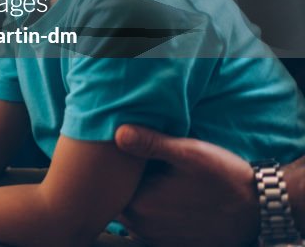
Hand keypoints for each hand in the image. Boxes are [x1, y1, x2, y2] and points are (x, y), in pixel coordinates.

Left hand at [114, 124, 257, 246]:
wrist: (259, 209)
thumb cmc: (224, 178)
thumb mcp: (188, 152)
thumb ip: (150, 143)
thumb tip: (118, 132)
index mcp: (141, 205)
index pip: (108, 185)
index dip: (112, 168)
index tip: (122, 154)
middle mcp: (143, 228)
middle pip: (117, 200)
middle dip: (123, 183)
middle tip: (138, 163)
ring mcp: (156, 239)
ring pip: (131, 214)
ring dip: (136, 197)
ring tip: (154, 178)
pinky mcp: (170, 244)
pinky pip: (146, 226)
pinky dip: (150, 211)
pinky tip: (166, 195)